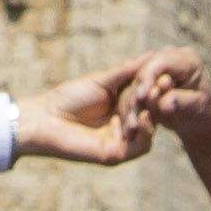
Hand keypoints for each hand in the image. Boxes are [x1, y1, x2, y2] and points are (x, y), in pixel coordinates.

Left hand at [16, 57, 166, 168]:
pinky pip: (141, 146)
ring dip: (151, 114)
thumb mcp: (103, 80)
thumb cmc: (69, 97)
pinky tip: (142, 116)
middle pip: (152, 113)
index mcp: (123, 107)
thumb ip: (128, 72)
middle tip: (163, 84)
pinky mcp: (116, 154)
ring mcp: (122, 141)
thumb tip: (152, 55)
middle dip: (157, 98)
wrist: (45, 117)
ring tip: (150, 98)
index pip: (148, 98)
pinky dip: (145, 131)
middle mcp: (125, 125)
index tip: (165, 73)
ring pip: (149, 130)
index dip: (158, 86)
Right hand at [108, 45, 210, 137]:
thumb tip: (164, 103)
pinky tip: (128, 127)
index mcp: (186, 59)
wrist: (197, 121)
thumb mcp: (197, 107)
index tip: (140, 97)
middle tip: (131, 118)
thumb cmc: (203, 112)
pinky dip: (128, 109)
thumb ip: (180, 101)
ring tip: (130, 128)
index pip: (161, 62)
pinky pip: (130, 92)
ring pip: (133, 83)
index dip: (148, 77)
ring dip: (129, 105)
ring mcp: (155, 67)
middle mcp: (168, 57)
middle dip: (135, 94)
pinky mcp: (145, 79)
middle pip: (143, 70)